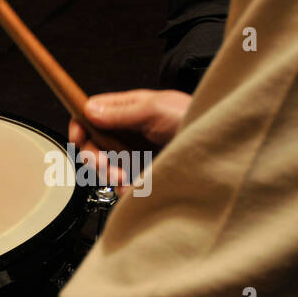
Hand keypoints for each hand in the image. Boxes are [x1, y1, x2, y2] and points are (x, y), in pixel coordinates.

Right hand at [68, 89, 191, 187]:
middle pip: (91, 144)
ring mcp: (132, 152)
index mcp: (126, 109)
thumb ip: (121, 112)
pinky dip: (122, 187)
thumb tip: (89, 111)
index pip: (89, 113)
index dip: (80, 126)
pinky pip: (120, 183)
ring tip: (124, 177)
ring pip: (104, 166)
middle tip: (105, 165)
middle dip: (94, 157)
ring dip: (109, 173)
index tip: (79, 139)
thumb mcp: (156, 109)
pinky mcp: (139, 172)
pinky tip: (133, 185)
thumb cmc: (193, 117)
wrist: (218, 146)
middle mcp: (125, 131)